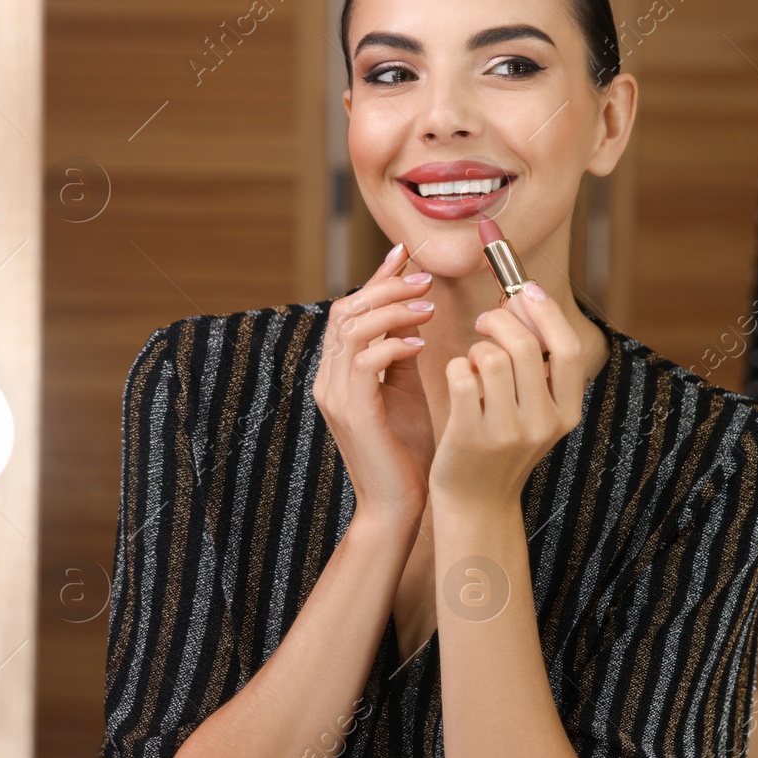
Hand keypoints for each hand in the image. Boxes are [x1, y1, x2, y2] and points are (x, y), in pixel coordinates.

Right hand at [313, 244, 437, 531]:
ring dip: (392, 309)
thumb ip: (402, 352)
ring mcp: (335, 395)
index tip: (404, 252)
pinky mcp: (352, 411)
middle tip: (424, 277)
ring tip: (428, 306)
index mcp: (339, 372)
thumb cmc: (408, 451)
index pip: (350, 310)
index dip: (375, 278)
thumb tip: (415, 310)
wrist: (399, 505)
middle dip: (386, 287)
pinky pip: (364, 361)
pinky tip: (421, 344)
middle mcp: (328, 379)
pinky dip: (393, 344)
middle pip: (346, 310)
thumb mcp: (407, 390)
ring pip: (352, 328)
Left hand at [430, 283, 585, 506]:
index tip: (526, 290)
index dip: (547, 313)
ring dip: (475, 350)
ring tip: (472, 364)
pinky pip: (461, 374)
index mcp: (567, 414)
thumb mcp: (535, 412)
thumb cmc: (503, 446)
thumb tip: (525, 296)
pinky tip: (457, 380)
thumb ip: (537, 364)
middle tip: (485, 321)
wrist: (477, 503)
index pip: (568, 349)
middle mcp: (544, 423)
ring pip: (490, 357)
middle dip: (499, 320)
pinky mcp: (471, 435)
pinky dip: (455, 367)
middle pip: (524, 345)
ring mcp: (508, 432)